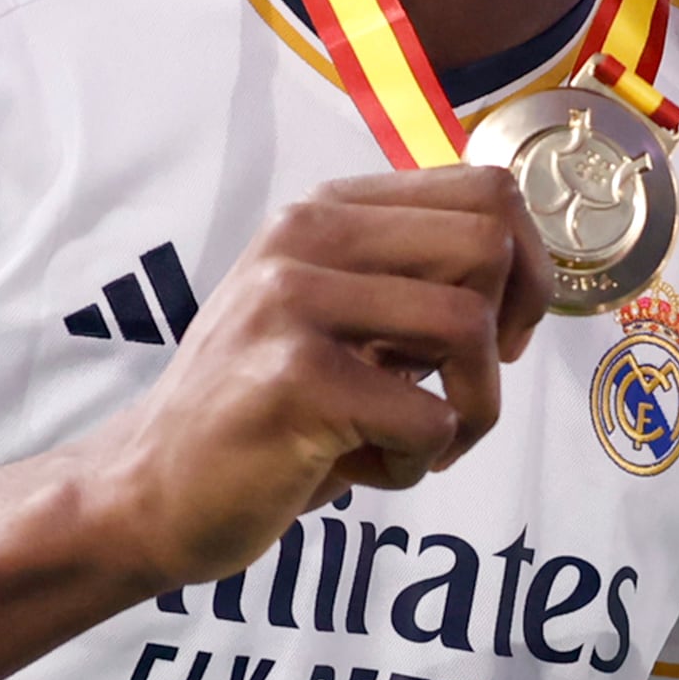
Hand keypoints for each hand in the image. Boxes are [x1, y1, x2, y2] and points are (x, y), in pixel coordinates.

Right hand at [70, 168, 553, 588]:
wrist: (150, 489)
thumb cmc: (264, 408)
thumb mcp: (332, 313)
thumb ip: (410, 278)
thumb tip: (528, 268)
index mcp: (325, 211)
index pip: (486, 191)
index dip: (527, 269)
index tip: (497, 335)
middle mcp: (305, 238)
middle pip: (489, 246)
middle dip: (507, 335)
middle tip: (462, 393)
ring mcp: (293, 304)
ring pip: (467, 328)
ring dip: (471, 410)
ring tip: (417, 443)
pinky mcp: (296, 381)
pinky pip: (429, 419)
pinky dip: (416, 465)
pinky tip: (359, 470)